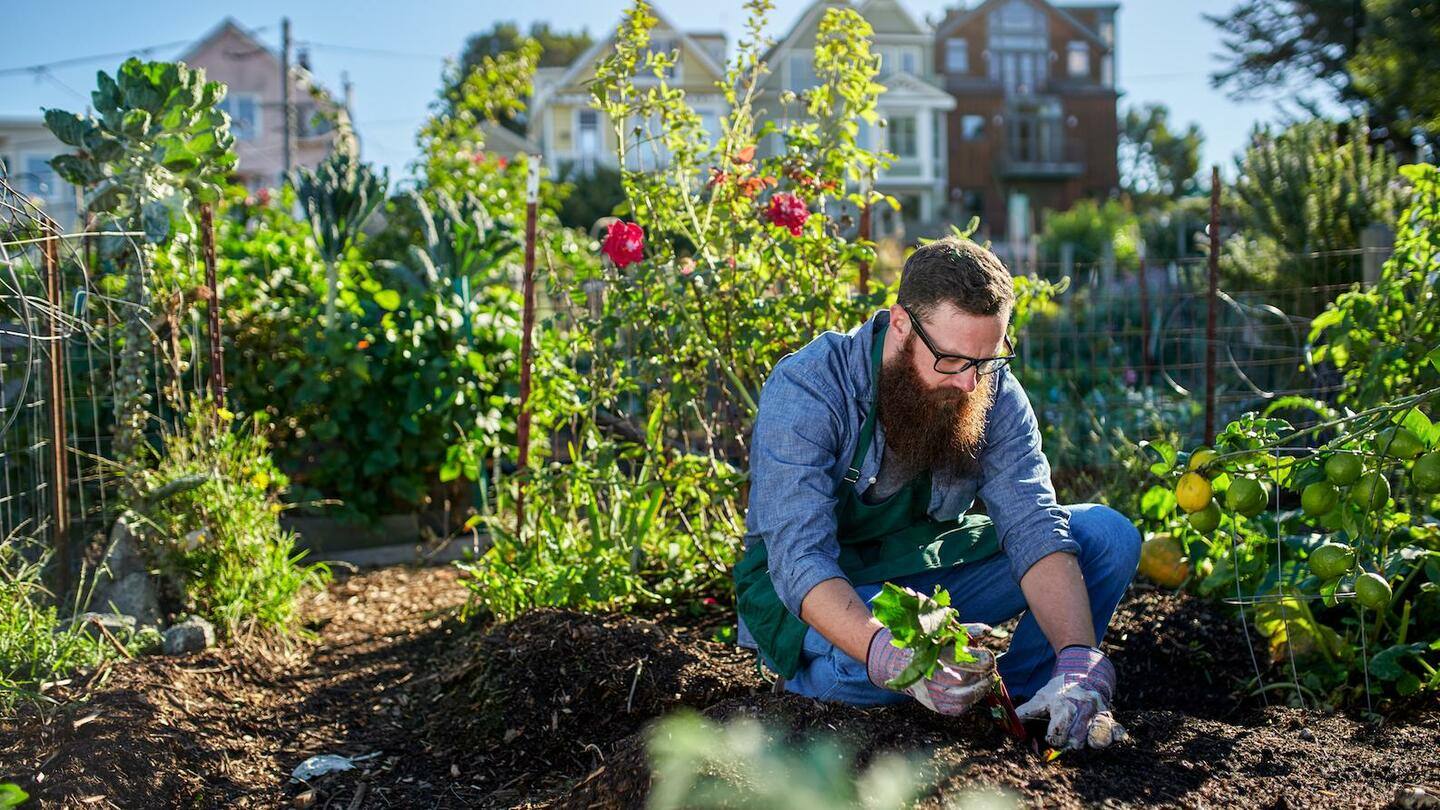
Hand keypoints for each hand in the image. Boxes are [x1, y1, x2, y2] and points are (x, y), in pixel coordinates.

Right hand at [865, 625, 995, 714]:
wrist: (897, 663)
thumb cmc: (924, 643)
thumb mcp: (942, 632)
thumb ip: (965, 630)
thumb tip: (988, 630)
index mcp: (931, 654)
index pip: (960, 660)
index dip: (980, 660)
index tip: (990, 656)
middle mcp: (928, 676)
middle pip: (964, 681)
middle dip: (982, 675)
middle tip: (991, 669)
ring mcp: (929, 693)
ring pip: (963, 698)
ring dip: (980, 690)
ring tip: (987, 680)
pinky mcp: (933, 705)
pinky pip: (957, 708)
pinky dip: (970, 700)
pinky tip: (975, 689)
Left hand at [1015, 645, 1126, 749]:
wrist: (1083, 672)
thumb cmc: (1060, 690)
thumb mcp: (1042, 697)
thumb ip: (1027, 711)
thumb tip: (1011, 722)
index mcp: (1063, 705)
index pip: (1058, 732)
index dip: (1053, 739)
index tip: (1050, 738)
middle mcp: (1081, 710)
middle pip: (1077, 740)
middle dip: (1069, 745)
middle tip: (1064, 741)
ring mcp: (1097, 713)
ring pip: (1098, 738)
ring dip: (1088, 744)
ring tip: (1080, 741)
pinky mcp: (1108, 715)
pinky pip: (1116, 729)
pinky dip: (1113, 736)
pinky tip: (1107, 738)